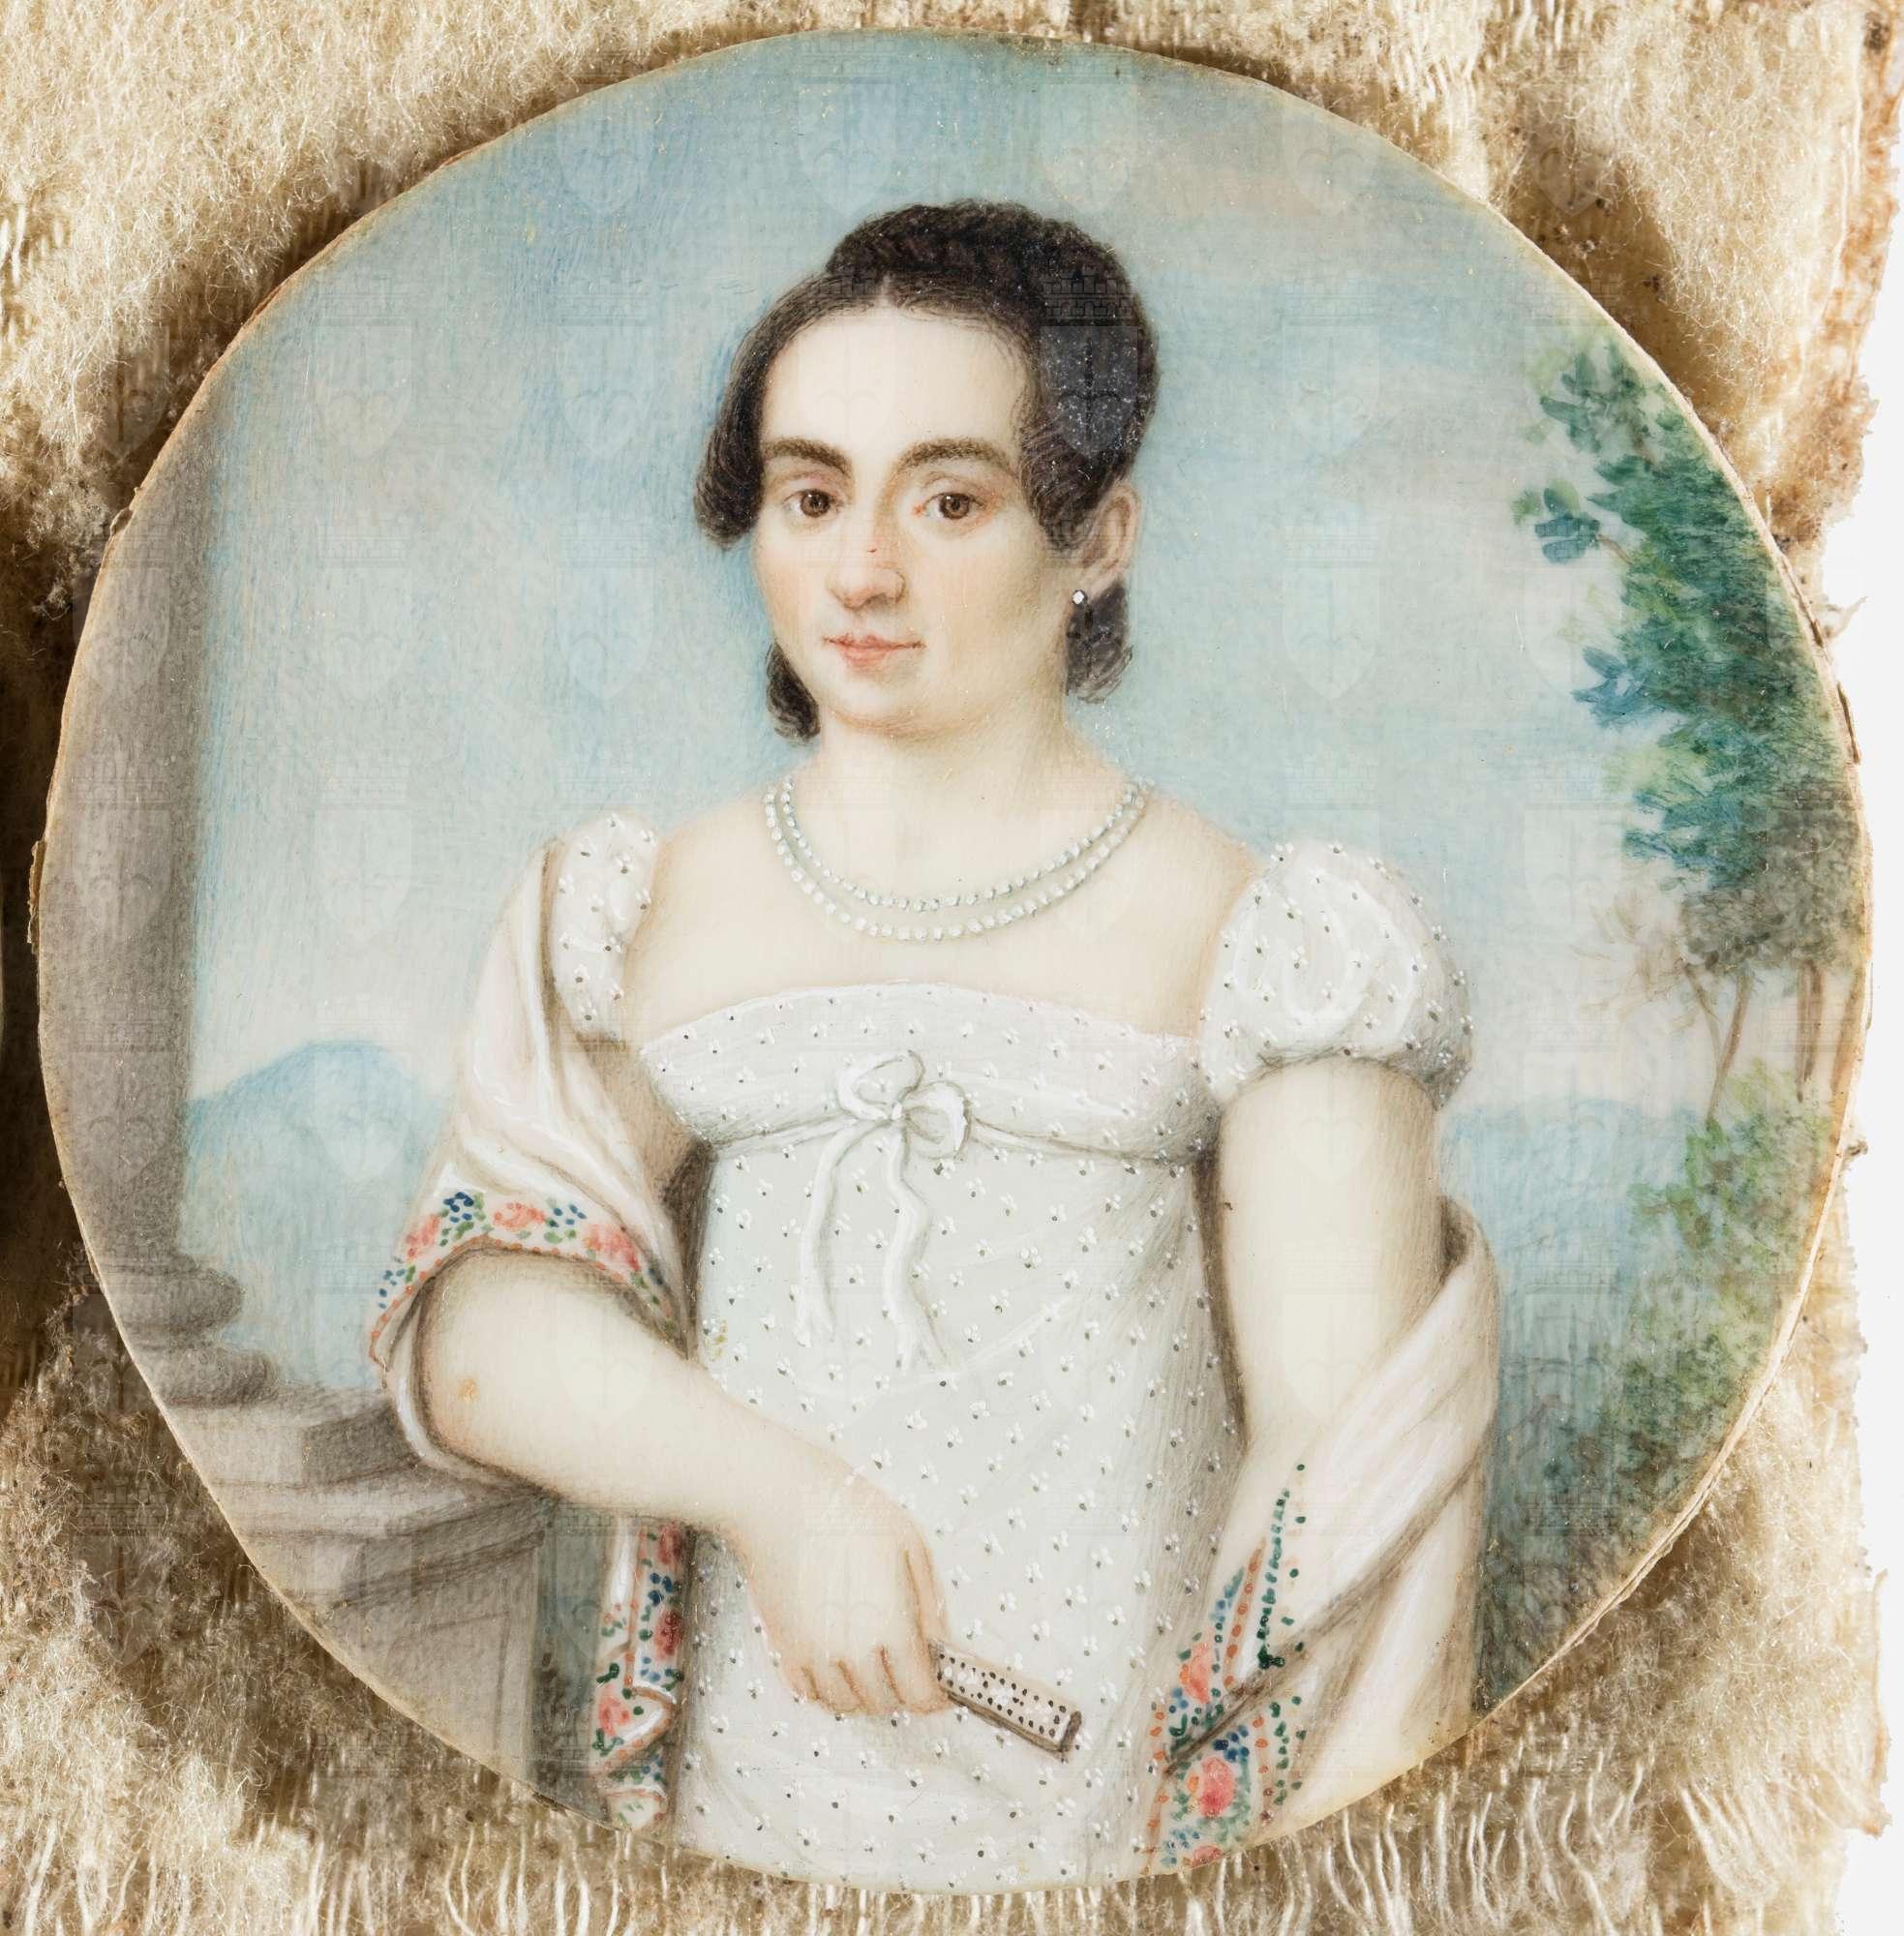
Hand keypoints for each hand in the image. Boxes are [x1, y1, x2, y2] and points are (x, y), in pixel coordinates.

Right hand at [725, 1439, 951, 1716]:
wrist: (779, 1502)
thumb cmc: (847, 1512)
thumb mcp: (909, 1544)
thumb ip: (929, 1603)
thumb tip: (941, 1644)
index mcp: (889, 1627)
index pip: (919, 1694)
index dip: (937, 1699)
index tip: (944, 1691)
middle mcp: (851, 1653)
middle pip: (885, 1704)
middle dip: (905, 1693)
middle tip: (913, 1670)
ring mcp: (813, 1656)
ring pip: (847, 1705)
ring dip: (868, 1695)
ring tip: (878, 1665)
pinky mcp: (784, 1648)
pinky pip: (811, 1694)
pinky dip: (831, 1691)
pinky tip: (841, 1664)